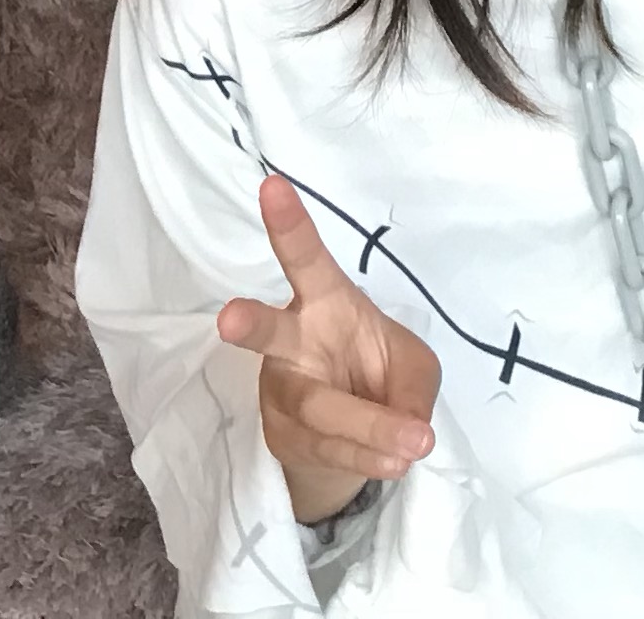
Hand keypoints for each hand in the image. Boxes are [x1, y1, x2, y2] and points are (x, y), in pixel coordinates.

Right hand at [217, 173, 441, 524]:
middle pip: (270, 335)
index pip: (305, 258)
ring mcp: (281, 394)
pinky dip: (368, 456)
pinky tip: (396, 459)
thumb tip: (408, 427)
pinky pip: (328, 450)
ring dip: (366, 427)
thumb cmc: (376, 372)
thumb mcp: (414, 367)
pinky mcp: (282, 440)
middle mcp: (293, 343)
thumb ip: (414, 387)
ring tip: (411, 443)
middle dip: (251, 325)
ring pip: (316, 409)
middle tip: (229, 319)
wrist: (344, 435)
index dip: (289, 225)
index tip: (271, 185)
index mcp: (325, 301)